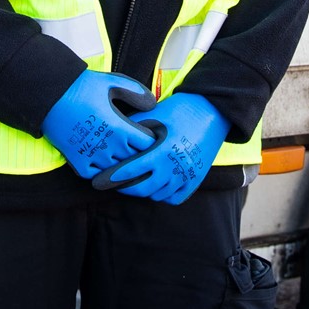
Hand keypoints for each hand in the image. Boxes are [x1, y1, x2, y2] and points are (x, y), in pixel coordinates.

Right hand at [41, 69, 156, 178]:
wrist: (48, 93)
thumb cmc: (80, 86)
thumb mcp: (111, 82)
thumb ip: (135, 92)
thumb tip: (154, 104)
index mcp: (121, 129)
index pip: (148, 145)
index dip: (151, 140)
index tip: (148, 135)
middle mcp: (110, 147)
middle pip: (135, 160)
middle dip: (139, 154)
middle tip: (139, 148)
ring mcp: (93, 156)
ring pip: (117, 170)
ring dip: (121, 164)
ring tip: (123, 157)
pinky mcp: (78, 161)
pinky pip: (96, 175)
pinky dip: (101, 171)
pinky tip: (103, 162)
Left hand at [104, 93, 229, 203]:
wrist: (210, 112)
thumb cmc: (177, 110)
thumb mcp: (151, 116)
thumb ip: (132, 130)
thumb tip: (112, 138)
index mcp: (161, 152)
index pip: (131, 171)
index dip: (112, 178)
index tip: (97, 181)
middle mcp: (174, 168)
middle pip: (143, 189)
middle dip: (124, 187)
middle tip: (111, 183)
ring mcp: (187, 177)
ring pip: (158, 195)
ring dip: (143, 191)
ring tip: (131, 182)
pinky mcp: (196, 180)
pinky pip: (175, 198)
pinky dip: (162, 195)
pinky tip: (153, 186)